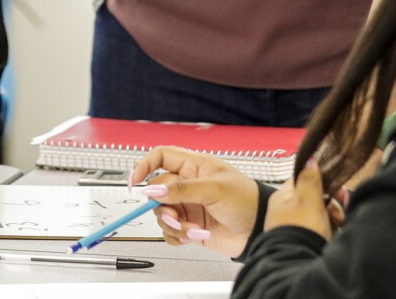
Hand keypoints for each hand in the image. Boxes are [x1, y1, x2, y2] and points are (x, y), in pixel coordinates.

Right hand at [130, 147, 259, 257]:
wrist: (259, 230)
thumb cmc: (246, 200)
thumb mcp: (214, 189)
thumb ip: (183, 189)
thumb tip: (155, 189)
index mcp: (194, 166)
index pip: (161, 157)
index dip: (145, 166)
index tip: (136, 182)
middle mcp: (188, 185)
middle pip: (158, 191)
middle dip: (164, 207)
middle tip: (175, 216)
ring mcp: (188, 206)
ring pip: (163, 214)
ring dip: (174, 225)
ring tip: (192, 228)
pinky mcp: (190, 226)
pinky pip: (171, 232)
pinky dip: (178, 237)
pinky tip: (194, 235)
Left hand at [264, 159, 334, 240]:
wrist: (294, 263)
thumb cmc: (300, 228)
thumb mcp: (308, 199)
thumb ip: (310, 178)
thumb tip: (309, 157)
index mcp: (283, 196)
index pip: (305, 180)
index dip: (324, 182)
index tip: (339, 190)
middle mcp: (284, 211)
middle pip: (314, 199)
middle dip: (331, 205)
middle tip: (341, 214)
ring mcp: (291, 227)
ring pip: (317, 216)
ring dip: (330, 219)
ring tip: (339, 226)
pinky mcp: (298, 242)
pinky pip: (316, 231)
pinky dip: (326, 232)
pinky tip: (332, 236)